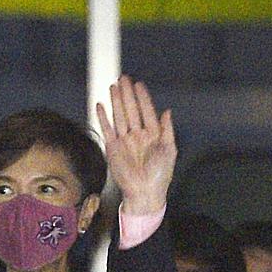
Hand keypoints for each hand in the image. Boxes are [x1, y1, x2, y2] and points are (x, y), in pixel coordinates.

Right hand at [95, 76, 176, 215]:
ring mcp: (125, 140)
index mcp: (153, 135)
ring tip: (114, 86)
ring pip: (119, 115)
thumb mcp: (169, 151)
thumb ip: (167, 130)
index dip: (143, 98)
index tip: (139, 84)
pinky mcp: (113, 147)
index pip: (147, 111)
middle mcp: (138, 135)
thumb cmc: (159, 176)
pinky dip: (103, 117)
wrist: (144, 193)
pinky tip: (101, 105)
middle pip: (131, 110)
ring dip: (116, 101)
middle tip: (124, 78)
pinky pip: (107, 128)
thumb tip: (168, 112)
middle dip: (128, 94)